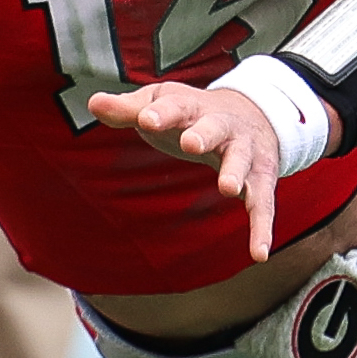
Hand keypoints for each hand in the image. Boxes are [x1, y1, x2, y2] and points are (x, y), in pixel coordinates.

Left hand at [87, 81, 296, 260]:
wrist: (253, 112)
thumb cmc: (192, 113)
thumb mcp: (160, 104)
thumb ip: (128, 109)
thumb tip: (93, 103)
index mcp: (192, 107)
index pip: (175, 106)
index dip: (161, 113)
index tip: (145, 119)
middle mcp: (223, 126)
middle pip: (215, 127)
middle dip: (204, 134)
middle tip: (191, 144)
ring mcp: (245, 152)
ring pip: (243, 161)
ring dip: (236, 173)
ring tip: (228, 188)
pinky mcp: (261, 179)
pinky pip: (263, 204)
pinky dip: (262, 227)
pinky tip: (259, 254)